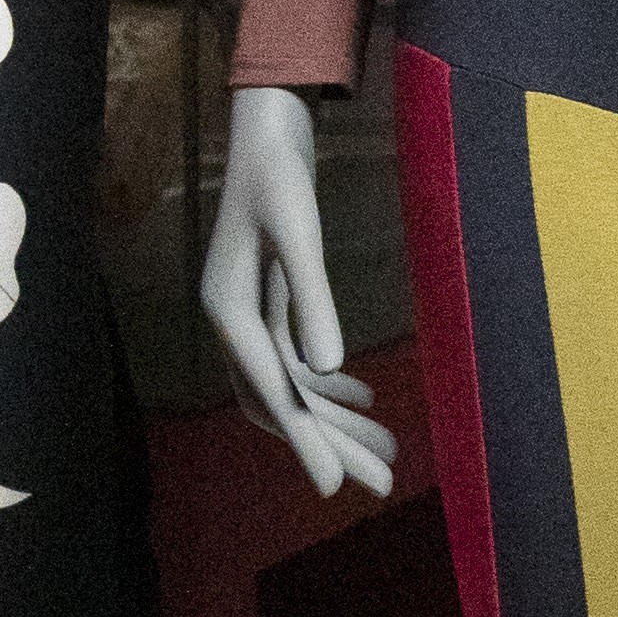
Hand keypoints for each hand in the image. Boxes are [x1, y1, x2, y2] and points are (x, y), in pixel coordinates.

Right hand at [202, 89, 398, 498]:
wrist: (267, 129)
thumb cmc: (280, 173)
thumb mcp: (299, 231)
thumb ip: (311, 298)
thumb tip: (327, 368)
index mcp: (229, 311)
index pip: (273, 391)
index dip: (305, 442)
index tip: (332, 488)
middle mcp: (233, 323)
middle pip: (283, 402)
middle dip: (332, 444)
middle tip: (382, 484)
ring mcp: (250, 316)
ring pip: (294, 388)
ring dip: (337, 422)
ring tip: (388, 454)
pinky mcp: (271, 304)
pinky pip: (297, 363)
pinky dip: (331, 387)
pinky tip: (367, 400)